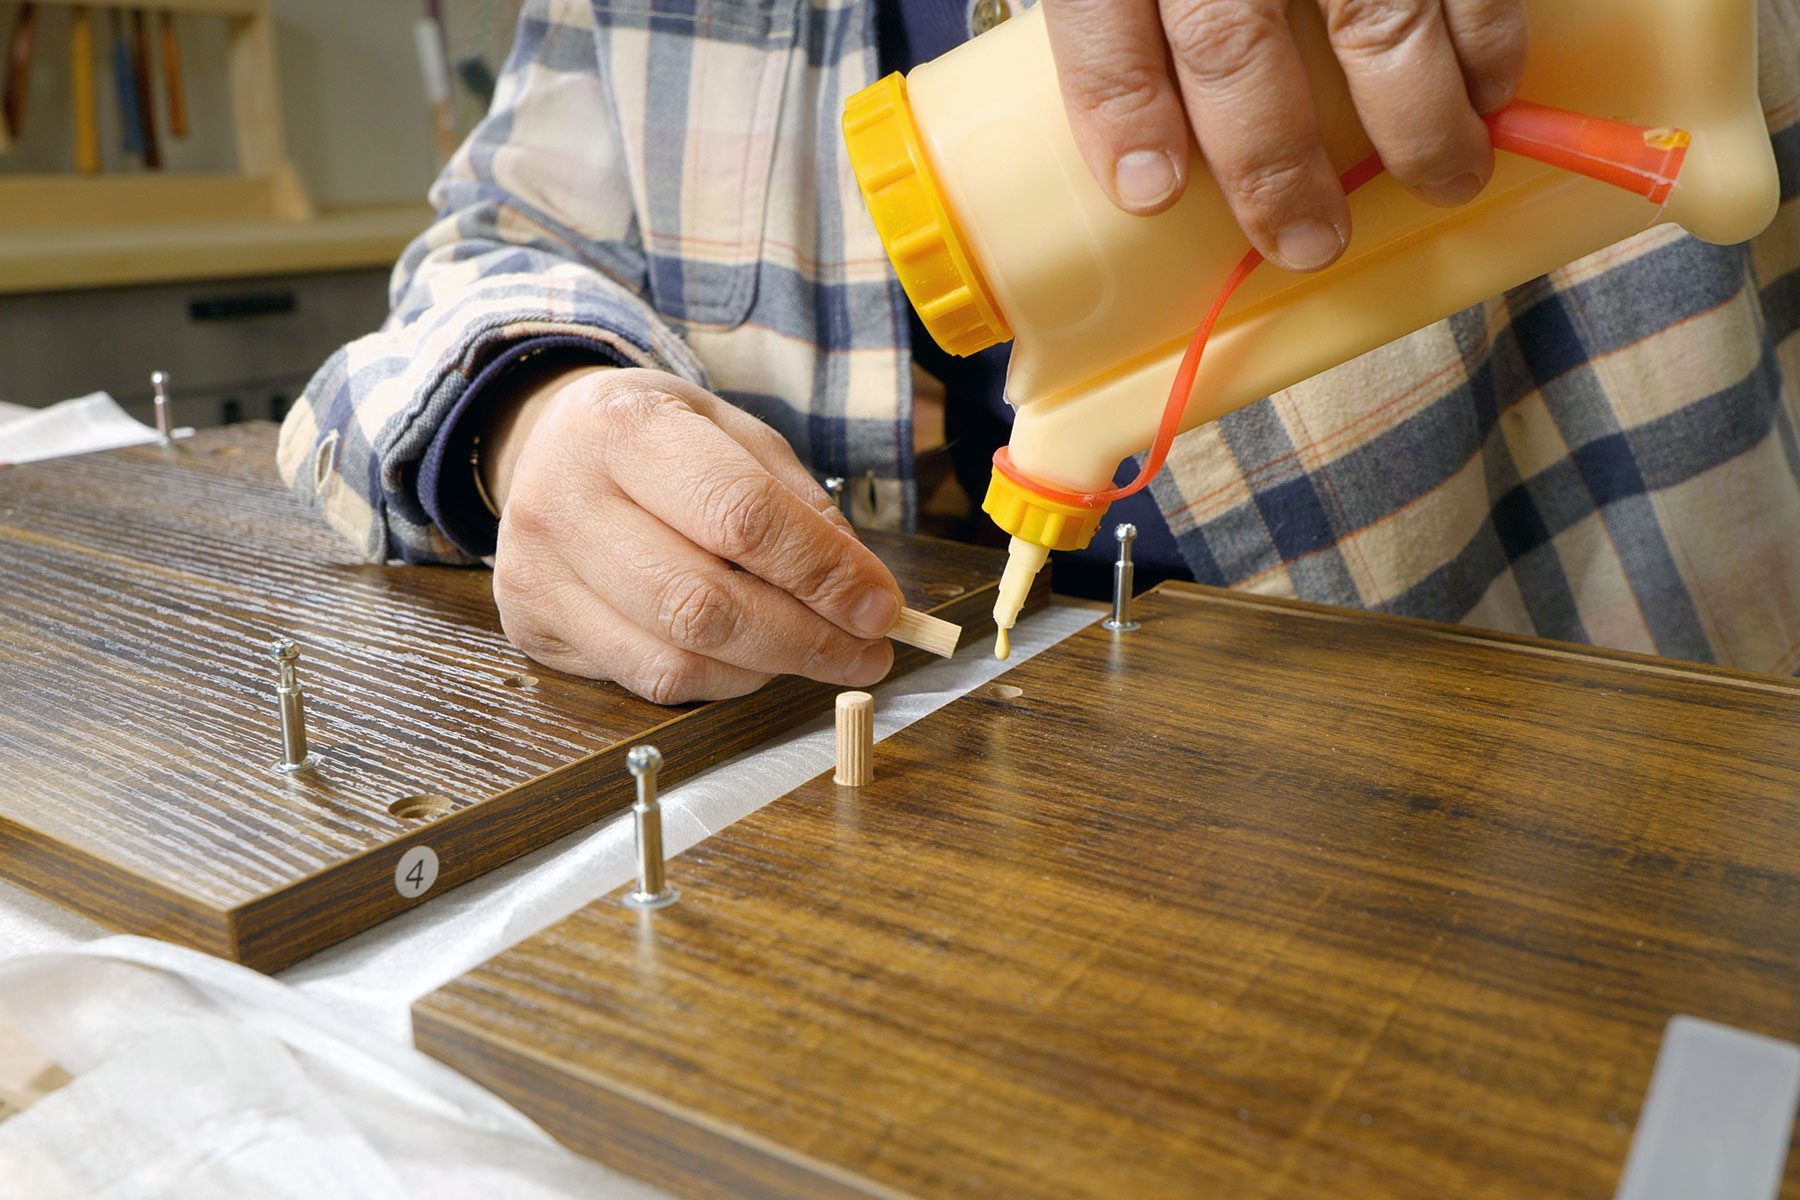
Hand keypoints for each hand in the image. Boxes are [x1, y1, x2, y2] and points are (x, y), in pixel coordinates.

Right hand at [482, 367, 902, 703]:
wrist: (550, 445)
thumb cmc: (659, 440)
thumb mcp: (735, 435)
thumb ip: (799, 507)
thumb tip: (863, 594)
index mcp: (624, 428)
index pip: (740, 515)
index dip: (821, 571)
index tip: (880, 606)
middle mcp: (565, 500)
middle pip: (702, 603)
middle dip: (805, 640)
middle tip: (866, 651)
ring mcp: (538, 570)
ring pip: (676, 657)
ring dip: (769, 670)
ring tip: (817, 654)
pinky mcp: (534, 626)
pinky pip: (649, 680)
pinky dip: (721, 680)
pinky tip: (753, 659)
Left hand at [1041, 0, 1527, 269]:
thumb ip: (1123, 4)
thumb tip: (1146, 145)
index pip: (1104, 16)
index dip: (1123, 110)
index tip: (1151, 194)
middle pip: (1231, 36)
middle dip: (1270, 161)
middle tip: (1309, 239)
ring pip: (1373, 11)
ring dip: (1414, 114)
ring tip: (1444, 179)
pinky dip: (1490, 31)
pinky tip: (1494, 85)